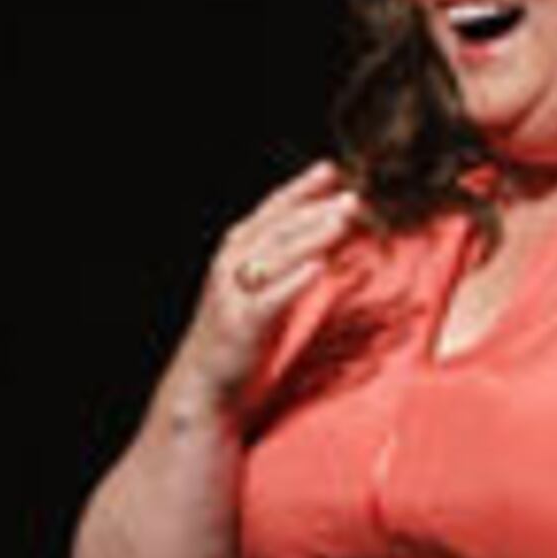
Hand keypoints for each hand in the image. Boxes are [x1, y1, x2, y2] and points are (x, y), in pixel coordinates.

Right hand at [173, 161, 359, 407]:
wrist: (204, 387)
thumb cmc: (238, 336)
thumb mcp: (262, 292)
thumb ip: (285, 265)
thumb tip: (325, 240)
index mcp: (237, 252)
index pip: (272, 210)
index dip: (301, 189)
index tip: (330, 170)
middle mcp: (232, 265)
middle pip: (278, 229)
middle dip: (316, 210)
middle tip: (351, 198)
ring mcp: (235, 294)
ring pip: (277, 256)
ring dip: (312, 236)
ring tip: (342, 222)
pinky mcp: (242, 325)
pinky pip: (271, 298)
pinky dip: (294, 280)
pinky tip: (318, 268)